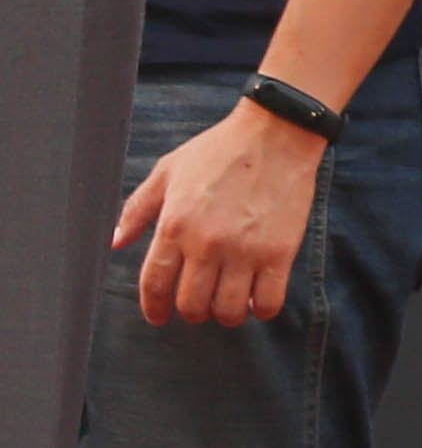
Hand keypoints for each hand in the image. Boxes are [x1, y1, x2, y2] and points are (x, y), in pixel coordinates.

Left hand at [113, 98, 324, 326]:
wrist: (278, 131)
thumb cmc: (220, 149)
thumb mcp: (169, 170)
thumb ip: (137, 208)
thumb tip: (116, 243)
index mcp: (175, 226)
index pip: (154, 285)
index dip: (153, 308)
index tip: (159, 316)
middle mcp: (207, 244)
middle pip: (191, 304)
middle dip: (191, 311)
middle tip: (199, 304)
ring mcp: (245, 250)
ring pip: (227, 310)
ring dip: (224, 314)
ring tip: (228, 303)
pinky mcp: (280, 251)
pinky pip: (268, 301)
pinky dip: (260, 309)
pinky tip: (257, 299)